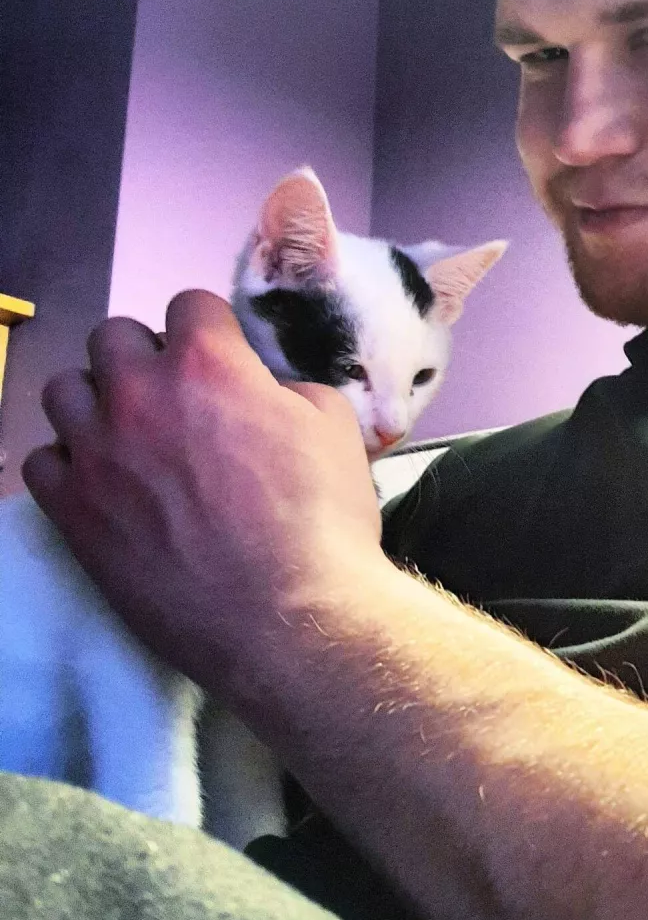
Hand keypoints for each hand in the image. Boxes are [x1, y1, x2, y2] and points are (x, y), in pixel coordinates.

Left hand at [22, 290, 385, 702]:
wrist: (289, 616)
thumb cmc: (324, 517)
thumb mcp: (334, 427)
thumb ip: (285, 390)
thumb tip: (260, 393)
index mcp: (209, 363)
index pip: (188, 303)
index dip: (211, 329)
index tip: (224, 358)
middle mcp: (139, 394)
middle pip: (112, 336)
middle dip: (145, 356)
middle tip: (177, 398)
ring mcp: (96, 452)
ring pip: (64, 391)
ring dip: (98, 402)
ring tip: (131, 437)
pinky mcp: (70, 511)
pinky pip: (41, 460)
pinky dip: (71, 463)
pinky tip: (106, 484)